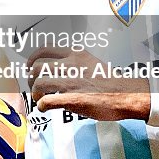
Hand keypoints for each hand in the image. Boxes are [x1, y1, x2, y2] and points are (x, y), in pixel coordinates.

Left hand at [26, 47, 150, 120]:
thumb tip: (55, 65)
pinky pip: (46, 101)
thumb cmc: (110, 82)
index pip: (44, 50)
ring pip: (38, 84)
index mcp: (75, 54)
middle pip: (37, 68)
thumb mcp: (90, 62)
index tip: (30, 67)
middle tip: (35, 87)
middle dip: (31, 78)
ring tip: (40, 98)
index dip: (32, 59)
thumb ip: (73, 61)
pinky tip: (45, 108)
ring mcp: (71, 83)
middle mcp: (70, 65)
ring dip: (35, 93)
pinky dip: (42, 105)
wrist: (128, 95)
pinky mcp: (72, 100)